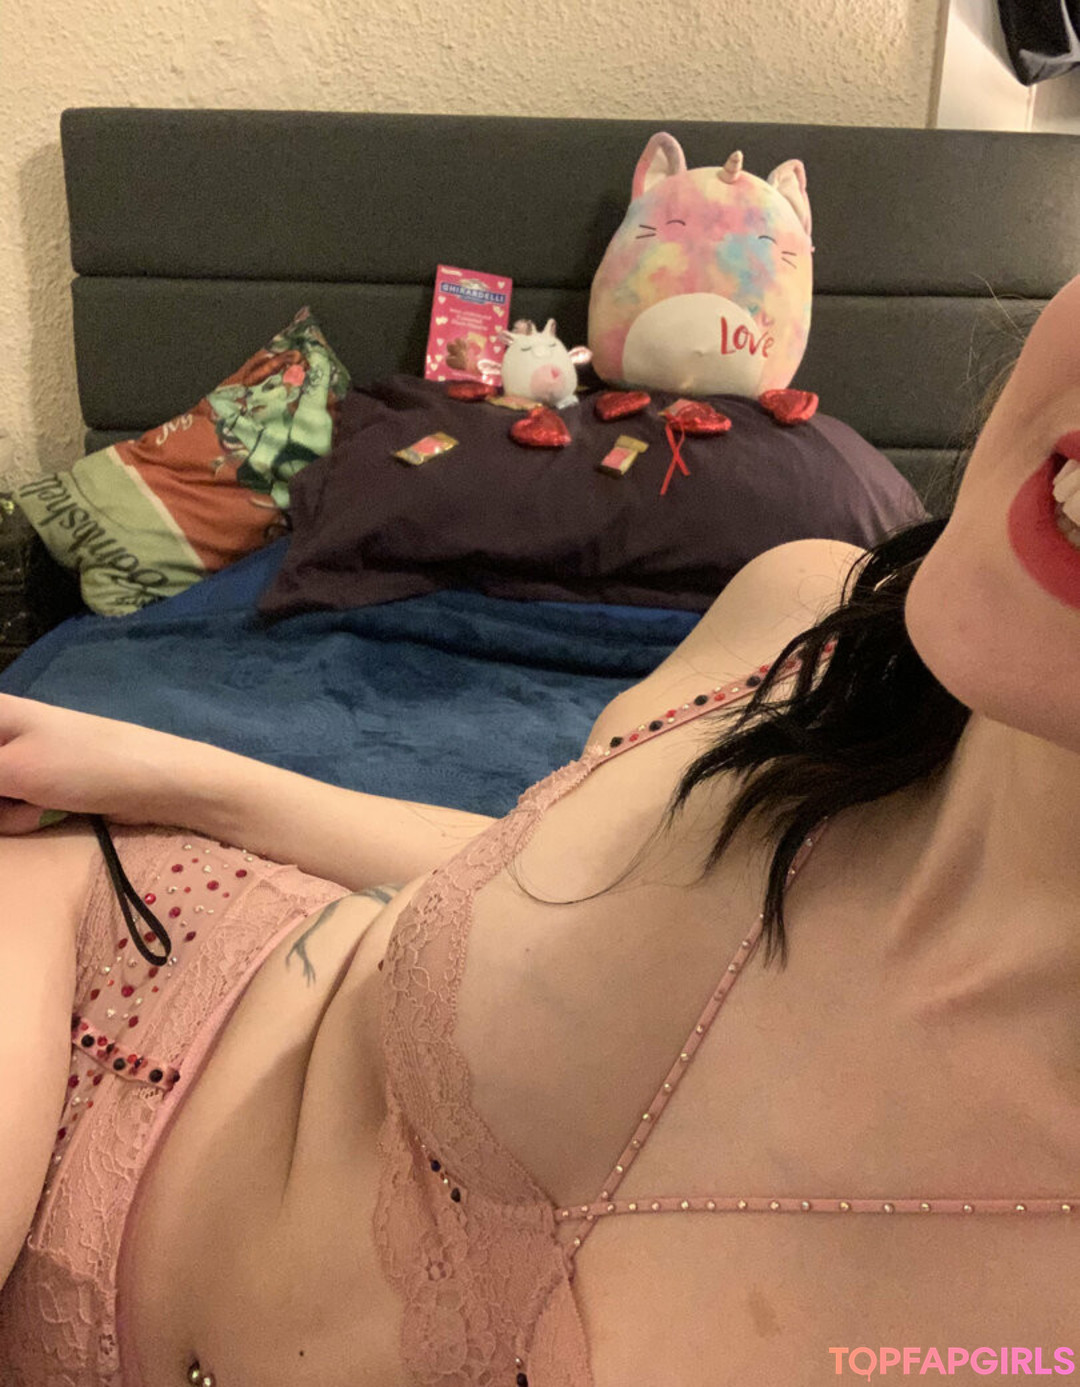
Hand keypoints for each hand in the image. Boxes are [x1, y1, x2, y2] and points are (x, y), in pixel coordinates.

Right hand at [0, 695, 202, 834]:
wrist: (157, 784)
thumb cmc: (84, 764)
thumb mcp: (10, 769)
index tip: (10, 785)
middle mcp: (2, 734)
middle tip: (20, 795)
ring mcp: (19, 763)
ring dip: (8, 812)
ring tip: (38, 805)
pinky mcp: (38, 787)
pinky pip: (9, 810)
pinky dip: (22, 817)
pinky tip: (48, 814)